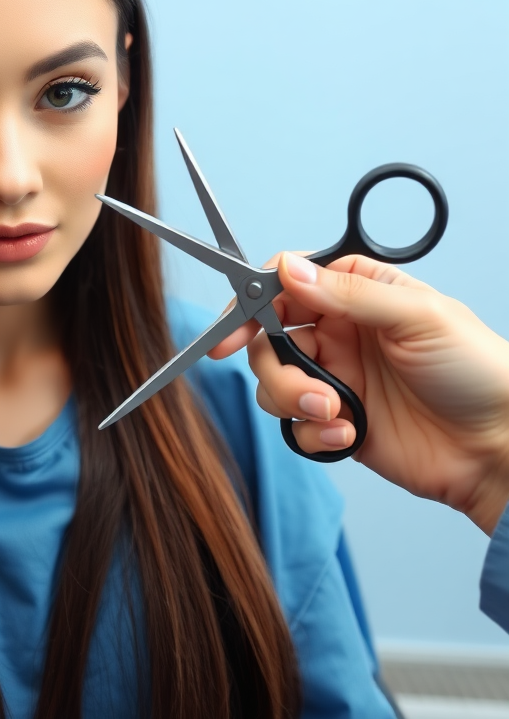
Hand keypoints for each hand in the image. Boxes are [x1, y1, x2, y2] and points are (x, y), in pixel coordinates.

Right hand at [212, 252, 508, 534]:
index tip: (236, 329)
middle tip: (305, 387)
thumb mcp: (418, 317)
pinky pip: (294, 427)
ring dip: (294, 402)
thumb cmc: (477, 372)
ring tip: (336, 414)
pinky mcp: (333, 423)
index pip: (288, 284)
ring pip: (273, 385)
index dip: (255, 302)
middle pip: (268, 340)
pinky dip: (313, 434)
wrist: (498, 448)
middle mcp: (340, 334)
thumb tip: (290, 270)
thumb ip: (348, 293)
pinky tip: (349, 436)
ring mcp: (335, 379)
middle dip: (276, 367)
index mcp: (359, 295)